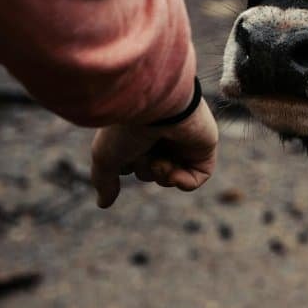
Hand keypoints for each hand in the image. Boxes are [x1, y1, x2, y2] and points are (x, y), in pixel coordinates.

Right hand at [90, 101, 217, 207]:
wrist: (159, 104)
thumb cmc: (127, 126)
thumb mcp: (106, 157)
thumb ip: (104, 180)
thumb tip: (103, 204)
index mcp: (137, 132)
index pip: (130, 164)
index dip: (126, 166)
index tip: (122, 151)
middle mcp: (160, 134)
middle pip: (149, 172)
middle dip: (144, 169)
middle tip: (143, 150)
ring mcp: (183, 141)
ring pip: (170, 177)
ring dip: (162, 174)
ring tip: (160, 158)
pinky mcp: (204, 146)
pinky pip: (196, 178)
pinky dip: (184, 182)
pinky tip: (175, 173)